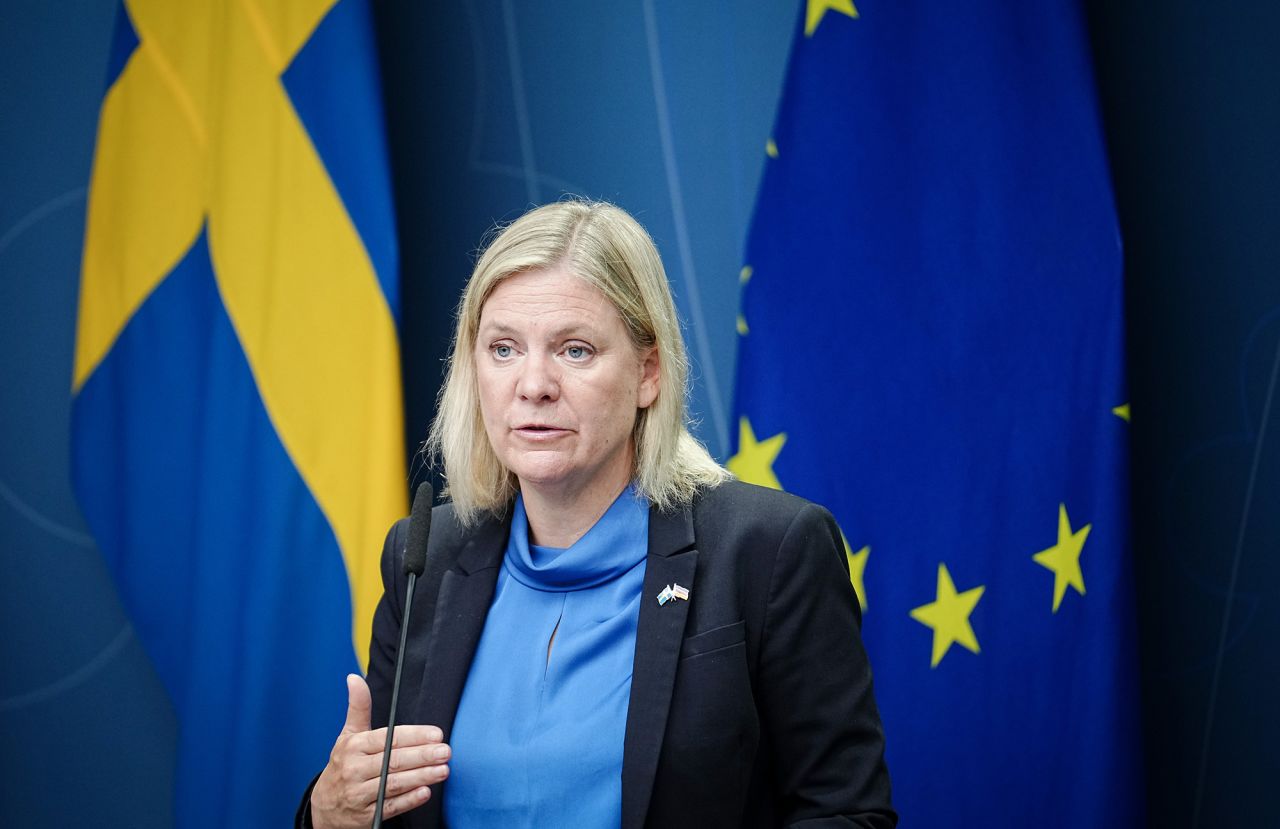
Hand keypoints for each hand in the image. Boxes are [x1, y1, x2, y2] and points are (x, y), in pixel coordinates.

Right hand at [310, 674, 449, 828]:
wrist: (323, 807)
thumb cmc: (343, 765)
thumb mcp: (347, 736)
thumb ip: (358, 707)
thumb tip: (354, 678)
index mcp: (353, 747)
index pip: (387, 739)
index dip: (413, 736)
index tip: (437, 734)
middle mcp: (354, 770)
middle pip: (393, 761)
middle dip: (422, 756)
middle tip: (446, 751)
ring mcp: (359, 794)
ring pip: (393, 784)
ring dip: (421, 777)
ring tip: (443, 770)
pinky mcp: (366, 816)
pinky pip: (390, 807)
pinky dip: (408, 800)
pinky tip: (425, 792)